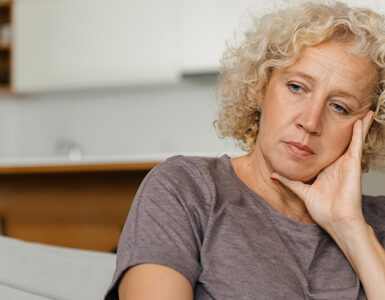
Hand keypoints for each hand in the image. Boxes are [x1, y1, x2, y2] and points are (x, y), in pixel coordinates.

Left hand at [271, 110, 373, 232]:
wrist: (337, 222)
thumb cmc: (325, 211)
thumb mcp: (302, 192)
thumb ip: (289, 181)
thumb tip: (273, 175)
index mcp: (327, 169)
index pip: (329, 148)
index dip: (329, 136)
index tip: (327, 124)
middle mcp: (338, 164)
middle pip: (344, 141)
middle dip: (349, 127)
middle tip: (352, 112)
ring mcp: (346, 164)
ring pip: (354, 140)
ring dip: (359, 126)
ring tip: (364, 111)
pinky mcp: (353, 166)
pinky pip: (355, 146)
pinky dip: (359, 133)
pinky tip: (360, 121)